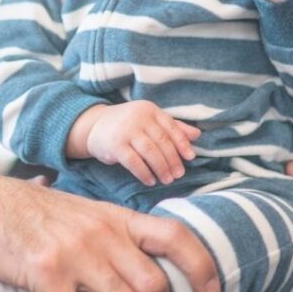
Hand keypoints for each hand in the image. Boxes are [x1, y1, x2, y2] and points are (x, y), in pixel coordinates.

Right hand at [0, 167, 220, 291]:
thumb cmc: (25, 212)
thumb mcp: (79, 211)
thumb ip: (110, 233)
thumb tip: (139, 266)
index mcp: (113, 217)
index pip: (175, 235)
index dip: (200, 265)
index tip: (210, 291)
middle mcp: (101, 232)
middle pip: (154, 287)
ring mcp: (74, 251)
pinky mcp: (44, 271)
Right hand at [67, 101, 200, 185]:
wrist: (95, 126)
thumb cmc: (128, 125)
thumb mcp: (149, 121)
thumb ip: (172, 127)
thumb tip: (197, 135)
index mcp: (149, 110)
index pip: (170, 127)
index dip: (182, 143)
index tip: (190, 158)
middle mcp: (138, 117)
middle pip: (162, 141)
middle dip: (172, 160)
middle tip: (178, 175)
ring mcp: (126, 130)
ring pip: (150, 152)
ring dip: (161, 168)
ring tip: (167, 180)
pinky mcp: (115, 145)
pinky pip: (134, 162)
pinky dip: (144, 173)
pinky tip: (150, 180)